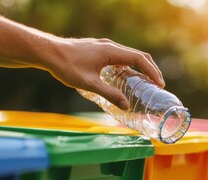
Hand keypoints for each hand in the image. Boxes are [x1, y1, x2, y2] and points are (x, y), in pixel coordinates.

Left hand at [46, 38, 163, 109]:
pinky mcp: (98, 50)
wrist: (48, 52)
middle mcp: (110, 46)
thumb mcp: (89, 84)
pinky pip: (119, 57)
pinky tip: (125, 78)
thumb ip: (109, 94)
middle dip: (150, 70)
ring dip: (139, 68)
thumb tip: (127, 106)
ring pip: (128, 55)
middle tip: (157, 85)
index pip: (139, 59)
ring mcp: (104, 46)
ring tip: (145, 83)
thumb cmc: (67, 66)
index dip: (152, 71)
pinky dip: (128, 66)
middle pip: (138, 56)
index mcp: (111, 51)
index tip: (159, 84)